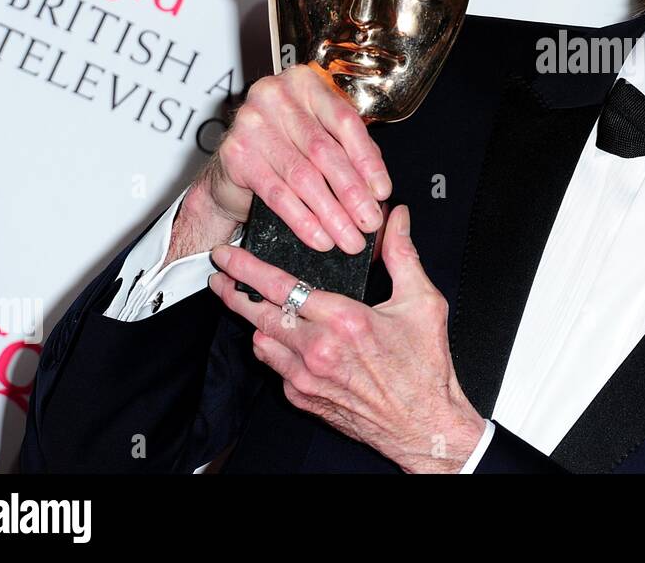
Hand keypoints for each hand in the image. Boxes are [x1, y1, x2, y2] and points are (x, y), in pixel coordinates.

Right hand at [173, 63, 392, 264]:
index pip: (345, 122)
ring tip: (350, 237)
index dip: (368, 161)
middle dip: (352, 193)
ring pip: (303, 176)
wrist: (233, 164)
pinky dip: (303, 220)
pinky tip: (320, 237)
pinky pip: (278, 194)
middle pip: (324, 150)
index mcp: (305, 83)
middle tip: (370, 222)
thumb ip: (350, 149)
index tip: (382, 191)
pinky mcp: (236, 154)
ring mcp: (252, 123)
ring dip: (331, 213)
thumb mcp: (321, 135)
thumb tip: (378, 189)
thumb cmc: (285, 145)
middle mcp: (276, 96)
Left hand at [207, 204, 486, 473]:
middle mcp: (319, 350)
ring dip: (255, 322)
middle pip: (258, 315)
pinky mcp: (304, 399)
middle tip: (219, 276)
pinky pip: (275, 368)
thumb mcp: (422, 303)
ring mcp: (306, 378)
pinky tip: (285, 339)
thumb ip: (403, 255)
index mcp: (345, 321)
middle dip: (233, 292)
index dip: (248, 268)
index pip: (283, 286)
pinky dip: (275, 350)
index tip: (229, 255)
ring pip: (261, 342)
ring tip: (251, 305)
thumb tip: (397, 219)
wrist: (424, 425)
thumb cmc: (426, 368)